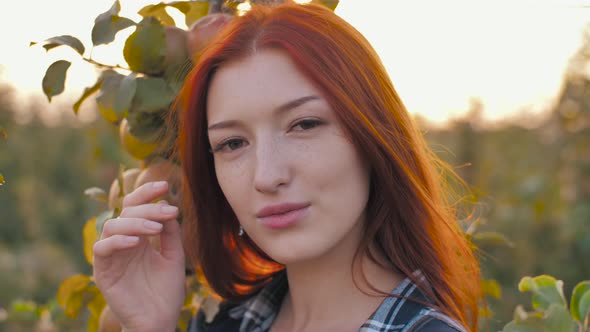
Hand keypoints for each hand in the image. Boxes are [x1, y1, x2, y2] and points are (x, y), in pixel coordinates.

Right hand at [93, 181, 185, 331]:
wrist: (159, 320)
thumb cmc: (166, 291)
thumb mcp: (174, 257)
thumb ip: (171, 233)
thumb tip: (167, 206)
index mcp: (139, 236)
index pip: (136, 206)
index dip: (147, 193)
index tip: (165, 186)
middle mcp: (124, 242)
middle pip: (126, 211)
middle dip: (147, 207)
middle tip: (169, 212)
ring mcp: (112, 256)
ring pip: (112, 225)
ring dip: (135, 222)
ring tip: (156, 229)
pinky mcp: (103, 271)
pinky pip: (102, 249)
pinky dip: (118, 240)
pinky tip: (136, 241)